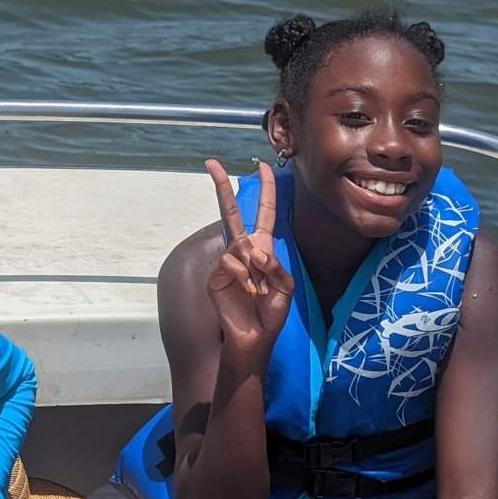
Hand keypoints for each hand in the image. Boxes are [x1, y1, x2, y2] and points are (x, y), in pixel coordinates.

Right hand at [204, 159, 294, 354]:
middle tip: (211, 163)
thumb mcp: (286, 286)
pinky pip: (231, 262)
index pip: (264, 212)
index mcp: (263, 247)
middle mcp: (243, 250)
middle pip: (232, 212)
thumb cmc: (272, 312)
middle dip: (221, 187)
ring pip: (239, 244)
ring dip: (254, 267)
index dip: (266, 190)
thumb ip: (275, 265)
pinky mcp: (216, 275)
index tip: (262, 167)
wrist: (255, 335)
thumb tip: (254, 252)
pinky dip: (244, 277)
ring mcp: (227, 261)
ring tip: (259, 290)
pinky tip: (249, 292)